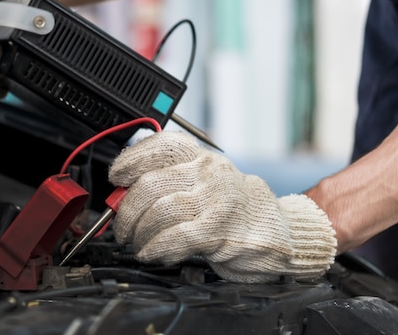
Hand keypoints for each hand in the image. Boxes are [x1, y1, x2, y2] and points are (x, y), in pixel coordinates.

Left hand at [108, 131, 336, 282]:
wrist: (281, 231)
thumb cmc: (236, 207)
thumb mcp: (204, 182)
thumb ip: (171, 181)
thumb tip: (126, 192)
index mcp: (201, 157)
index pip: (159, 146)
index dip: (130, 161)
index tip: (116, 178)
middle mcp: (209, 172)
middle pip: (150, 184)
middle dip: (126, 211)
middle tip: (120, 227)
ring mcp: (216, 200)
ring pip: (159, 212)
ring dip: (138, 233)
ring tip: (136, 243)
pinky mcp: (220, 230)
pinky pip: (175, 237)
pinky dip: (155, 247)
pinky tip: (152, 252)